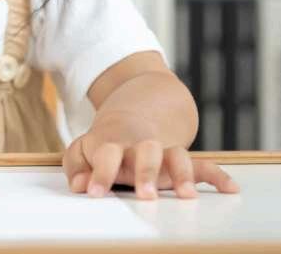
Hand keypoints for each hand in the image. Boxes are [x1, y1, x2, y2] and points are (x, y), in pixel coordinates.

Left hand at [62, 111, 239, 199]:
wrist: (136, 110)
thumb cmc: (106, 142)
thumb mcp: (83, 148)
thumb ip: (76, 166)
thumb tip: (80, 185)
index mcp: (114, 142)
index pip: (106, 154)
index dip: (100, 173)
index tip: (95, 192)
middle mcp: (140, 145)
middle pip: (146, 150)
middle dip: (147, 171)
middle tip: (146, 195)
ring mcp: (163, 151)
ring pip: (177, 155)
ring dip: (183, 173)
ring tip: (187, 196)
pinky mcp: (181, 161)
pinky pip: (203, 164)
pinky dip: (218, 175)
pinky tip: (230, 188)